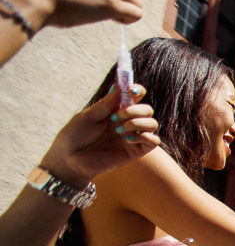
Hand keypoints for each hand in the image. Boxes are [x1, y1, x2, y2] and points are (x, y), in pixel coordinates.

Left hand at [40, 84, 158, 187]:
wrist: (70, 159)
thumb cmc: (75, 136)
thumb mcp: (88, 116)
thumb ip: (106, 104)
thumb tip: (119, 86)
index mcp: (116, 110)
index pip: (135, 97)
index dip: (137, 90)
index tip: (130, 90)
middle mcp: (127, 122)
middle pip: (147, 110)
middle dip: (135, 110)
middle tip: (116, 117)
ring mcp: (133, 137)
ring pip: (152, 124)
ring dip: (137, 123)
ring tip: (118, 130)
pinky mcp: (136, 152)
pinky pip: (153, 141)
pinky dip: (145, 137)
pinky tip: (127, 140)